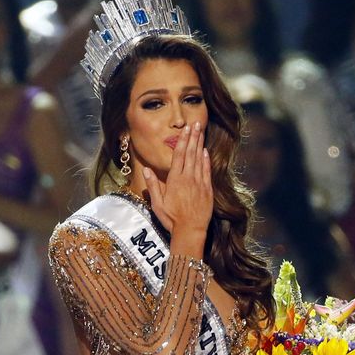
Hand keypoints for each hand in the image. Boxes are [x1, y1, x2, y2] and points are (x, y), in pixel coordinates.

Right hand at [142, 121, 212, 237]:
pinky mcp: (207, 190)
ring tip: (201, 132)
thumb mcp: (158, 204)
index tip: (185, 130)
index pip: (179, 156)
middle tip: (195, 124)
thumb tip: (146, 169)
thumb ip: (153, 186)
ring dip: (200, 144)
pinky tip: (205, 151)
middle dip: (193, 138)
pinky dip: (206, 160)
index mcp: (175, 180)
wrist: (190, 231)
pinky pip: (207, 171)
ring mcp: (199, 183)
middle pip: (190, 153)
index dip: (182, 141)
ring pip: (199, 159)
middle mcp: (188, 179)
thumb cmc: (172, 219)